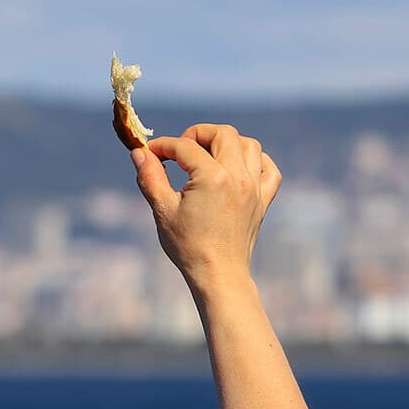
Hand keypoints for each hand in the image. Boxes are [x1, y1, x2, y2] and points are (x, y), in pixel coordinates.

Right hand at [131, 123, 280, 296]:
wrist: (218, 275)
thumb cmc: (188, 246)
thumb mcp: (163, 209)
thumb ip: (150, 176)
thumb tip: (139, 152)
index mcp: (212, 177)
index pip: (184, 146)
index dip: (163, 146)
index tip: (150, 153)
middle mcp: (238, 177)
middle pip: (223, 133)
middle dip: (197, 134)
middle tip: (180, 151)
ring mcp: (254, 188)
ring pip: (249, 145)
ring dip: (227, 143)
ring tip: (207, 156)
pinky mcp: (263, 200)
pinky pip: (269, 169)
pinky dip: (256, 161)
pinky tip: (239, 167)